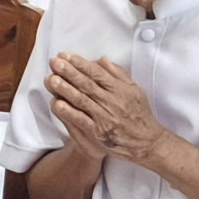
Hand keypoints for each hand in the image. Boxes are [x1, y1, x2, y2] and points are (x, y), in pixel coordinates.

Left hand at [47, 53, 165, 165]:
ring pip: (82, 101)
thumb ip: (117, 74)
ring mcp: (105, 118)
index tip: (65, 55)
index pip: (97, 73)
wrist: (146, 143)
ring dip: (65, 89)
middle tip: (55, 62)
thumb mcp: (134, 90)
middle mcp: (112, 102)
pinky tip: (56, 103)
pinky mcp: (98, 133)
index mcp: (121, 90)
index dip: (80, 63)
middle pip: (87, 85)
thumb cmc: (139, 115)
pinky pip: (81, 120)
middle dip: (69, 72)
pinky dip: (68, 112)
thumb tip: (101, 59)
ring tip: (52, 79)